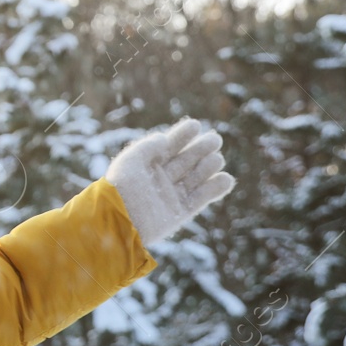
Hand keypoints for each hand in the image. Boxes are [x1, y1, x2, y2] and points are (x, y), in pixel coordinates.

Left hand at [104, 117, 233, 246]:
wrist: (119, 220)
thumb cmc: (121, 188)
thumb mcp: (131, 160)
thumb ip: (148, 146)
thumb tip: (165, 138)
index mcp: (148, 164)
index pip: (169, 146)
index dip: (182, 135)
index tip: (196, 125)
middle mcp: (161, 178)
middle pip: (186, 160)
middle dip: (201, 148)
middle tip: (215, 140)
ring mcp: (171, 195)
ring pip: (196, 177)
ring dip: (208, 167)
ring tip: (218, 159)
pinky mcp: (180, 212)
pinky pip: (201, 199)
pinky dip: (214, 189)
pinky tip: (226, 179)